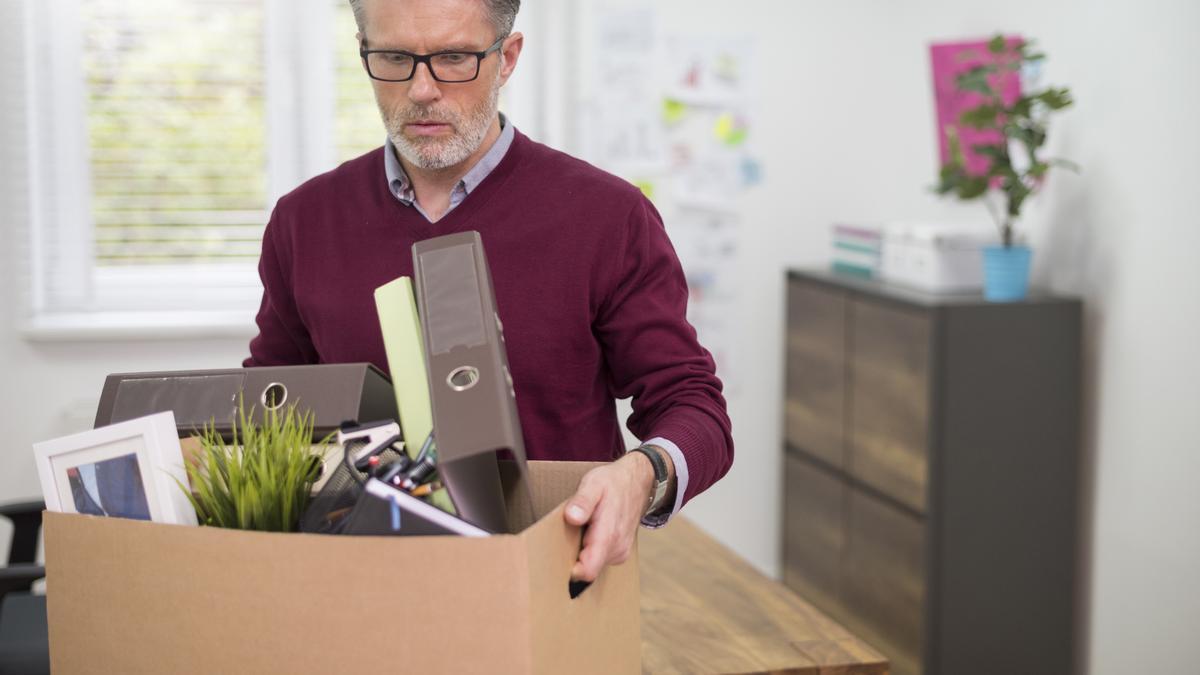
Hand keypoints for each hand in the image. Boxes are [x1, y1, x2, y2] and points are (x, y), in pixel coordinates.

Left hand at [563, 452, 654, 582]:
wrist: (637, 483)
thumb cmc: (613, 484)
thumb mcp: (594, 484)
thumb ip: (582, 502)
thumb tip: (572, 517)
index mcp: (608, 536)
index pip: (588, 571)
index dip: (569, 569)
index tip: (558, 554)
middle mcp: (617, 549)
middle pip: (586, 569)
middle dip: (572, 555)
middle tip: (568, 532)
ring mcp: (620, 552)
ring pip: (592, 564)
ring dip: (581, 551)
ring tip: (581, 528)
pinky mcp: (620, 552)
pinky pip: (599, 559)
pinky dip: (590, 548)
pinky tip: (590, 531)